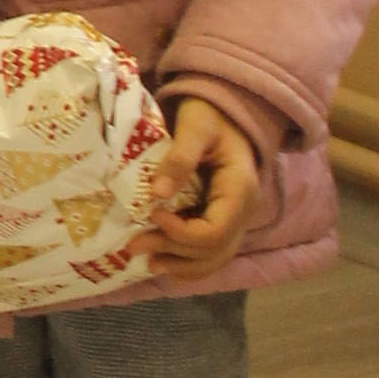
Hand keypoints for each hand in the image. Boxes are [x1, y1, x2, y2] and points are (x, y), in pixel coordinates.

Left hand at [148, 96, 263, 267]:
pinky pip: (212, 251)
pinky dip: (189, 262)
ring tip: (148, 263)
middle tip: (134, 245)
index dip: (181, 233)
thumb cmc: (209, 115)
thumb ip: (179, 158)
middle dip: (173, 251)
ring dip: (181, 264)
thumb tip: (157, 194)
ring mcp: (237, 218)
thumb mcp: (195, 127)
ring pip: (215, 257)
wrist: (226, 112)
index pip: (215, 231)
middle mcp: (244, 210)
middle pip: (214, 249)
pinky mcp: (224, 219)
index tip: (152, 215)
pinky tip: (165, 263)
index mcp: (240, 189)